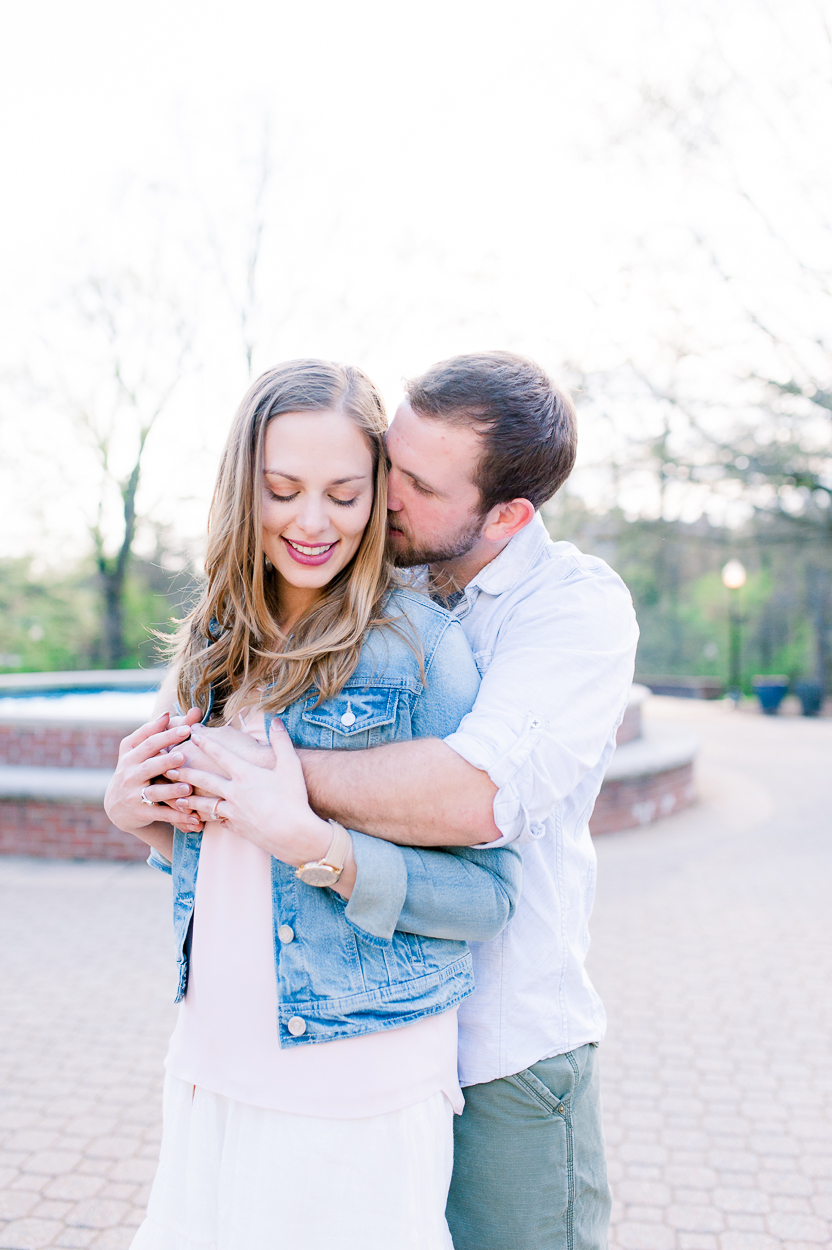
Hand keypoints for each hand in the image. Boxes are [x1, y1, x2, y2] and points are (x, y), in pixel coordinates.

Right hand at [103, 711, 202, 836]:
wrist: (119, 805)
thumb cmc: (140, 768)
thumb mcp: (147, 750)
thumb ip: (170, 731)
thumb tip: (196, 709)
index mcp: (131, 751)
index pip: (147, 739)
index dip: (165, 733)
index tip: (187, 727)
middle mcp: (129, 771)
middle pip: (149, 764)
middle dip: (166, 760)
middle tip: (183, 756)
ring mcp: (133, 792)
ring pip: (153, 791)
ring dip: (171, 790)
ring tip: (188, 788)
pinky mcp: (140, 811)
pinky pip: (161, 814)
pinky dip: (178, 816)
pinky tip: (195, 818)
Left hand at [170, 720, 332, 866]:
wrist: (294, 834)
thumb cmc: (295, 798)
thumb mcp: (290, 765)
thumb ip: (281, 741)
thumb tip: (276, 720)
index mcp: (245, 774)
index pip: (221, 754)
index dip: (206, 742)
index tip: (192, 733)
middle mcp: (235, 792)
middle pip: (204, 780)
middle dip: (185, 772)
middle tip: (168, 767)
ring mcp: (234, 812)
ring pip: (205, 804)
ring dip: (188, 800)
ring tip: (175, 798)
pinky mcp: (237, 827)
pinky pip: (218, 821)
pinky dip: (209, 819)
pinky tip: (203, 819)